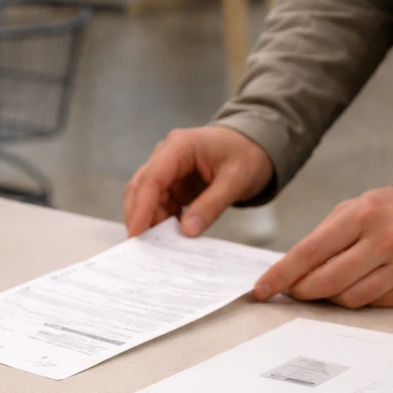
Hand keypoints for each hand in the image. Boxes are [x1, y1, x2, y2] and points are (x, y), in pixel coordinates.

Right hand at [124, 126, 273, 237]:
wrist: (255, 145)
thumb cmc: (248, 154)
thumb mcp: (236, 180)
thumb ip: (211, 205)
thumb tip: (187, 232)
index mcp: (180, 146)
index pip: (152, 177)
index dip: (142, 206)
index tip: (137, 232)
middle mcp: (166, 156)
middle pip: (140, 188)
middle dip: (138, 217)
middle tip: (140, 247)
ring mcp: (167, 171)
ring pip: (146, 199)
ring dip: (150, 222)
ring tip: (159, 246)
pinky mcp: (172, 185)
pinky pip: (159, 206)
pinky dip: (161, 222)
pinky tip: (168, 238)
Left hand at [254, 186, 392, 307]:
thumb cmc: (389, 212)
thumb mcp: (354, 210)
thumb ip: (320, 239)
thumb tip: (286, 273)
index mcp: (363, 215)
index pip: (310, 252)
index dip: (281, 274)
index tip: (261, 289)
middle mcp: (387, 240)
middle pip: (326, 283)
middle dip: (302, 291)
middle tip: (294, 291)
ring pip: (349, 299)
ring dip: (331, 297)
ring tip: (332, 283)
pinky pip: (375, 305)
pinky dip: (360, 299)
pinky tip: (363, 283)